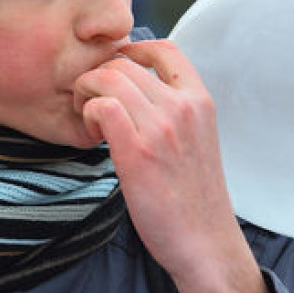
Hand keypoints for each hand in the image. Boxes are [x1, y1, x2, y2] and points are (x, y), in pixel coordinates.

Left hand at [74, 40, 267, 292]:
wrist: (206, 244)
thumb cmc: (195, 197)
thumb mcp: (197, 140)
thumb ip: (174, 111)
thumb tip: (139, 91)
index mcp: (200, 101)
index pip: (165, 49)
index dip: (132, 50)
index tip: (115, 70)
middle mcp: (183, 107)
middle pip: (125, 62)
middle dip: (98, 76)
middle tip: (91, 103)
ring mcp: (161, 128)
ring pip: (109, 79)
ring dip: (88, 93)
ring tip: (90, 120)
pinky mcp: (138, 152)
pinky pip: (102, 108)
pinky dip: (88, 115)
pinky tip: (94, 136)